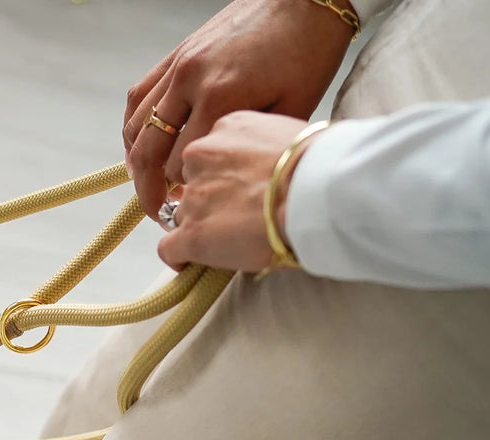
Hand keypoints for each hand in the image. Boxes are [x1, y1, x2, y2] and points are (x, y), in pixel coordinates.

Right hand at [123, 0, 353, 221]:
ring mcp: (178, 66)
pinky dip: (134, 128)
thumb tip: (221, 180)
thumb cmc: (308, 53)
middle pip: (149, 152)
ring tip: (147, 183)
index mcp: (222, 97)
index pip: (181, 165)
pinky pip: (138, 97)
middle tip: (158, 212)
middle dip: (149, 189)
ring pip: (136, 127)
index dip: (183, 195)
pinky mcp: (175, 55)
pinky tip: (142, 145)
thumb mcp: (292, 109)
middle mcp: (190, 81)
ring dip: (136, 161)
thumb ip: (251, 147)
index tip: (189, 212)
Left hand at [157, 111, 310, 272]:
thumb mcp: (290, 134)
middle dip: (208, 200)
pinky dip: (178, 257)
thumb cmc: (320, 166)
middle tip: (236, 215)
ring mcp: (194, 197)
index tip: (237, 188)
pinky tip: (192, 262)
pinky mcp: (192, 234)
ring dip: (200, 227)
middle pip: (192, 183)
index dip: (220, 175)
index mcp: (226, 127)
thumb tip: (268, 167)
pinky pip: (168, 249)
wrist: (317, 193)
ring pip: (182, 215)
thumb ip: (265, 147)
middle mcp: (201, 157)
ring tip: (230, 240)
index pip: (208, 153)